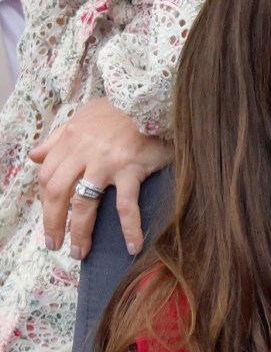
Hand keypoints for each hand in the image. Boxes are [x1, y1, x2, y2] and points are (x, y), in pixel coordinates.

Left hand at [29, 98, 172, 259]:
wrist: (153, 99)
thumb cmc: (121, 110)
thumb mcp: (83, 117)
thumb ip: (58, 138)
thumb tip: (35, 156)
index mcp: (70, 140)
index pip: (48, 177)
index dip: (46, 204)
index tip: (50, 222)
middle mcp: (83, 152)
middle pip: (58, 193)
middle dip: (54, 223)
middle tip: (56, 245)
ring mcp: (106, 162)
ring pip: (84, 203)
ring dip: (80, 232)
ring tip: (80, 252)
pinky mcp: (130, 170)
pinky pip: (126, 205)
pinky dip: (129, 228)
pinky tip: (133, 246)